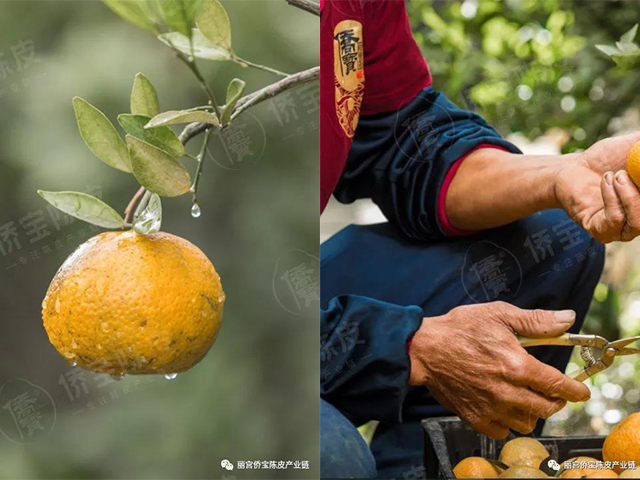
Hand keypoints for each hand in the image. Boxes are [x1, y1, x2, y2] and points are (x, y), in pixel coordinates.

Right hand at [408, 301, 590, 438]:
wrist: (424, 349)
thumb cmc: (459, 329)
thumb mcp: (498, 315)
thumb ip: (536, 321)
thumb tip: (567, 319)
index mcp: (517, 365)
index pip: (559, 386)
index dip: (575, 391)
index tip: (580, 391)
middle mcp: (507, 392)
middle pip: (547, 408)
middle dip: (555, 400)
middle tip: (549, 390)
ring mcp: (491, 408)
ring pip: (528, 423)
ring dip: (532, 412)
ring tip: (524, 397)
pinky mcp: (475, 418)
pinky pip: (503, 431)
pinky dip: (508, 421)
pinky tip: (503, 406)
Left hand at [555, 132, 639, 242]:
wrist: (573, 169)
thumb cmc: (605, 159)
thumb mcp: (633, 146)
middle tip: (632, 172)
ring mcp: (624, 229)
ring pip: (639, 222)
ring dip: (630, 196)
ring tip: (617, 175)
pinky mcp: (603, 232)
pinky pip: (614, 219)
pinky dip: (612, 197)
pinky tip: (606, 180)